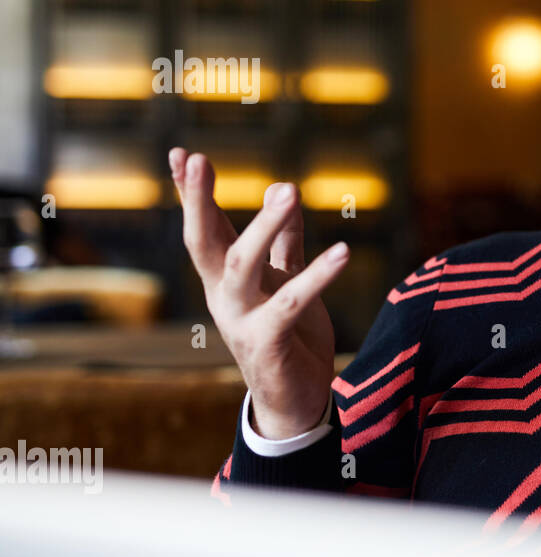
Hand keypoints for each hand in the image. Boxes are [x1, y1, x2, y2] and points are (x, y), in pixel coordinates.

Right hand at [170, 147, 346, 438]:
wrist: (294, 403)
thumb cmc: (290, 339)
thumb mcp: (286, 282)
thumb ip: (285, 242)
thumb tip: (281, 192)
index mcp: (227, 280)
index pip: (207, 228)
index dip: (192, 193)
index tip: (180, 153)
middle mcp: (225, 296)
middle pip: (205, 242)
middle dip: (198, 201)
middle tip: (198, 158)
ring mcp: (242, 320)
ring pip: (242, 264)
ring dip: (265, 225)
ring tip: (288, 189)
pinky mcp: (268, 342)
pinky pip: (292, 302)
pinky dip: (318, 276)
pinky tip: (343, 252)